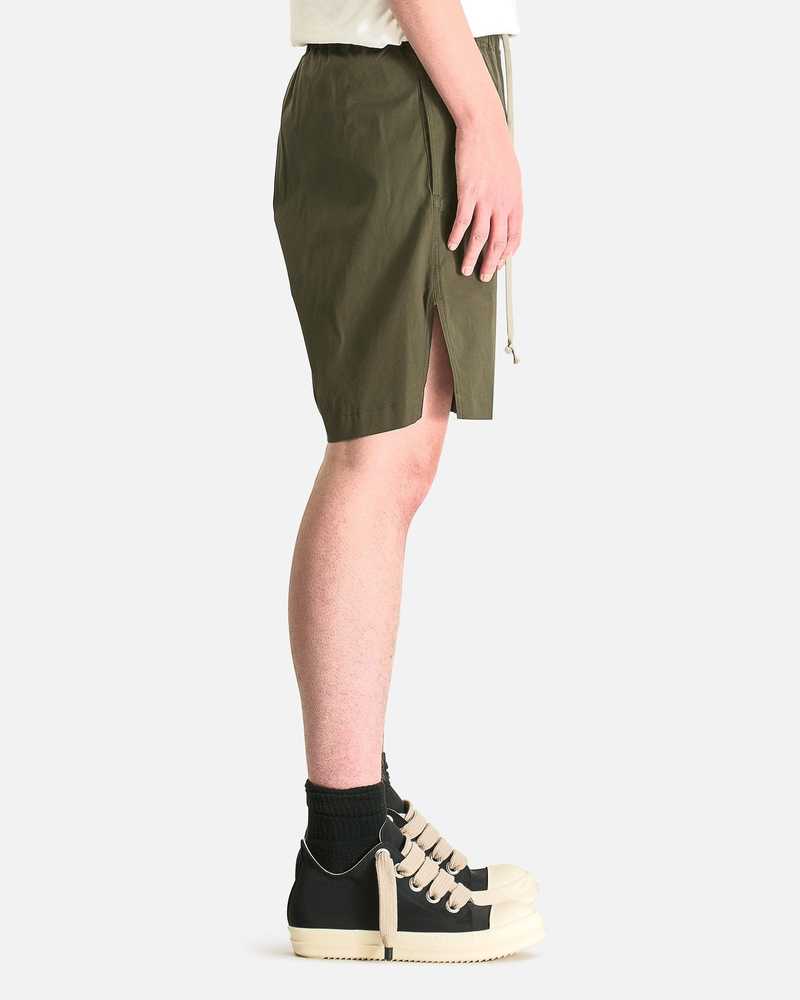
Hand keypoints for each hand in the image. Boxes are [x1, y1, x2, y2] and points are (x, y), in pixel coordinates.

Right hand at [447, 113, 522, 281]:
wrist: (484, 127)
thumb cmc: (496, 148)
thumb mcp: (511, 175)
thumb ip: (508, 197)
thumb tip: (505, 212)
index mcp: (515, 200)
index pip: (514, 235)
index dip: (507, 253)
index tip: (500, 264)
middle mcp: (502, 203)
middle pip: (497, 242)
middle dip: (490, 263)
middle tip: (484, 277)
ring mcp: (485, 199)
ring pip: (479, 236)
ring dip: (472, 256)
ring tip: (466, 269)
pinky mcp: (468, 192)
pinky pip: (462, 221)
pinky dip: (456, 236)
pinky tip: (451, 245)